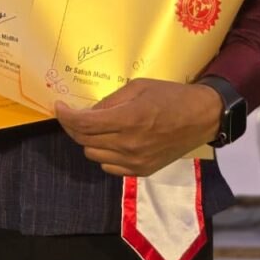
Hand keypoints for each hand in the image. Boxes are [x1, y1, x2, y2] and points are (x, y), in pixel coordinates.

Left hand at [55, 77, 223, 176]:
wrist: (200, 118)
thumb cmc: (170, 96)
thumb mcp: (137, 87)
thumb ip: (110, 102)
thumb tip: (89, 112)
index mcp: (128, 120)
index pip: (84, 124)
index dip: (65, 115)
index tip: (59, 106)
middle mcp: (129, 145)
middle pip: (84, 140)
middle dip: (72, 126)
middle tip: (72, 113)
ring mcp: (135, 162)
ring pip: (93, 154)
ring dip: (88, 140)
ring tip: (95, 126)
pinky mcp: (141, 171)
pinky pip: (109, 166)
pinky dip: (103, 153)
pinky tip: (110, 140)